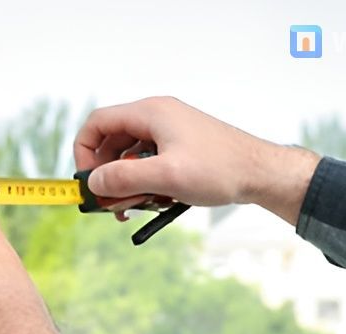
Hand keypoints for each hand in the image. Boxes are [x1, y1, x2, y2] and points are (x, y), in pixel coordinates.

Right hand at [74, 96, 319, 224]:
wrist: (260, 173)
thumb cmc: (220, 170)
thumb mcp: (165, 177)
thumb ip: (124, 178)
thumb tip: (94, 183)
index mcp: (151, 113)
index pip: (98, 123)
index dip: (84, 151)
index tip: (88, 181)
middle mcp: (157, 116)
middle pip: (112, 141)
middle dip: (107, 174)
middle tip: (111, 203)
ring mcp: (170, 131)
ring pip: (130, 155)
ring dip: (126, 182)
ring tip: (134, 208)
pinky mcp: (180, 146)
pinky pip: (149, 162)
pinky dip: (145, 182)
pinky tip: (155, 202)